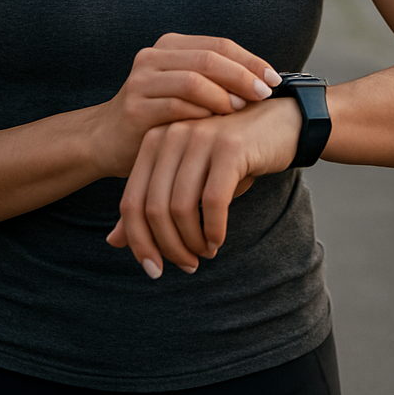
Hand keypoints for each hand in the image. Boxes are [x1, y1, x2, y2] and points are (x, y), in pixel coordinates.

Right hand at [92, 34, 281, 178]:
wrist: (108, 138)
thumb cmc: (159, 114)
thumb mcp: (184, 88)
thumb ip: (215, 78)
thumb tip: (266, 80)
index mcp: (169, 46)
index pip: (218, 45)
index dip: (250, 60)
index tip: (274, 79)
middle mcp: (152, 57)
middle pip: (208, 59)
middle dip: (242, 76)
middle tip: (265, 94)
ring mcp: (141, 82)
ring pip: (193, 81)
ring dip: (224, 96)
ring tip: (243, 109)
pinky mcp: (135, 109)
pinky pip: (176, 108)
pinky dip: (202, 115)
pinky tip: (217, 126)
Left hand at [105, 96, 300, 277]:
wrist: (280, 124)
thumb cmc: (231, 157)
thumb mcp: (188, 179)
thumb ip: (152, 205)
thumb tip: (113, 242)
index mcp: (155, 141)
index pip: (132, 201)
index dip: (138, 241)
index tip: (153, 269)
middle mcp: (172, 134)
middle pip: (153, 208)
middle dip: (167, 247)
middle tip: (187, 265)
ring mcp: (200, 137)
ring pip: (180, 208)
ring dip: (191, 242)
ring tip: (204, 252)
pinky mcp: (230, 147)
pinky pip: (213, 201)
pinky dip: (213, 229)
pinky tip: (217, 239)